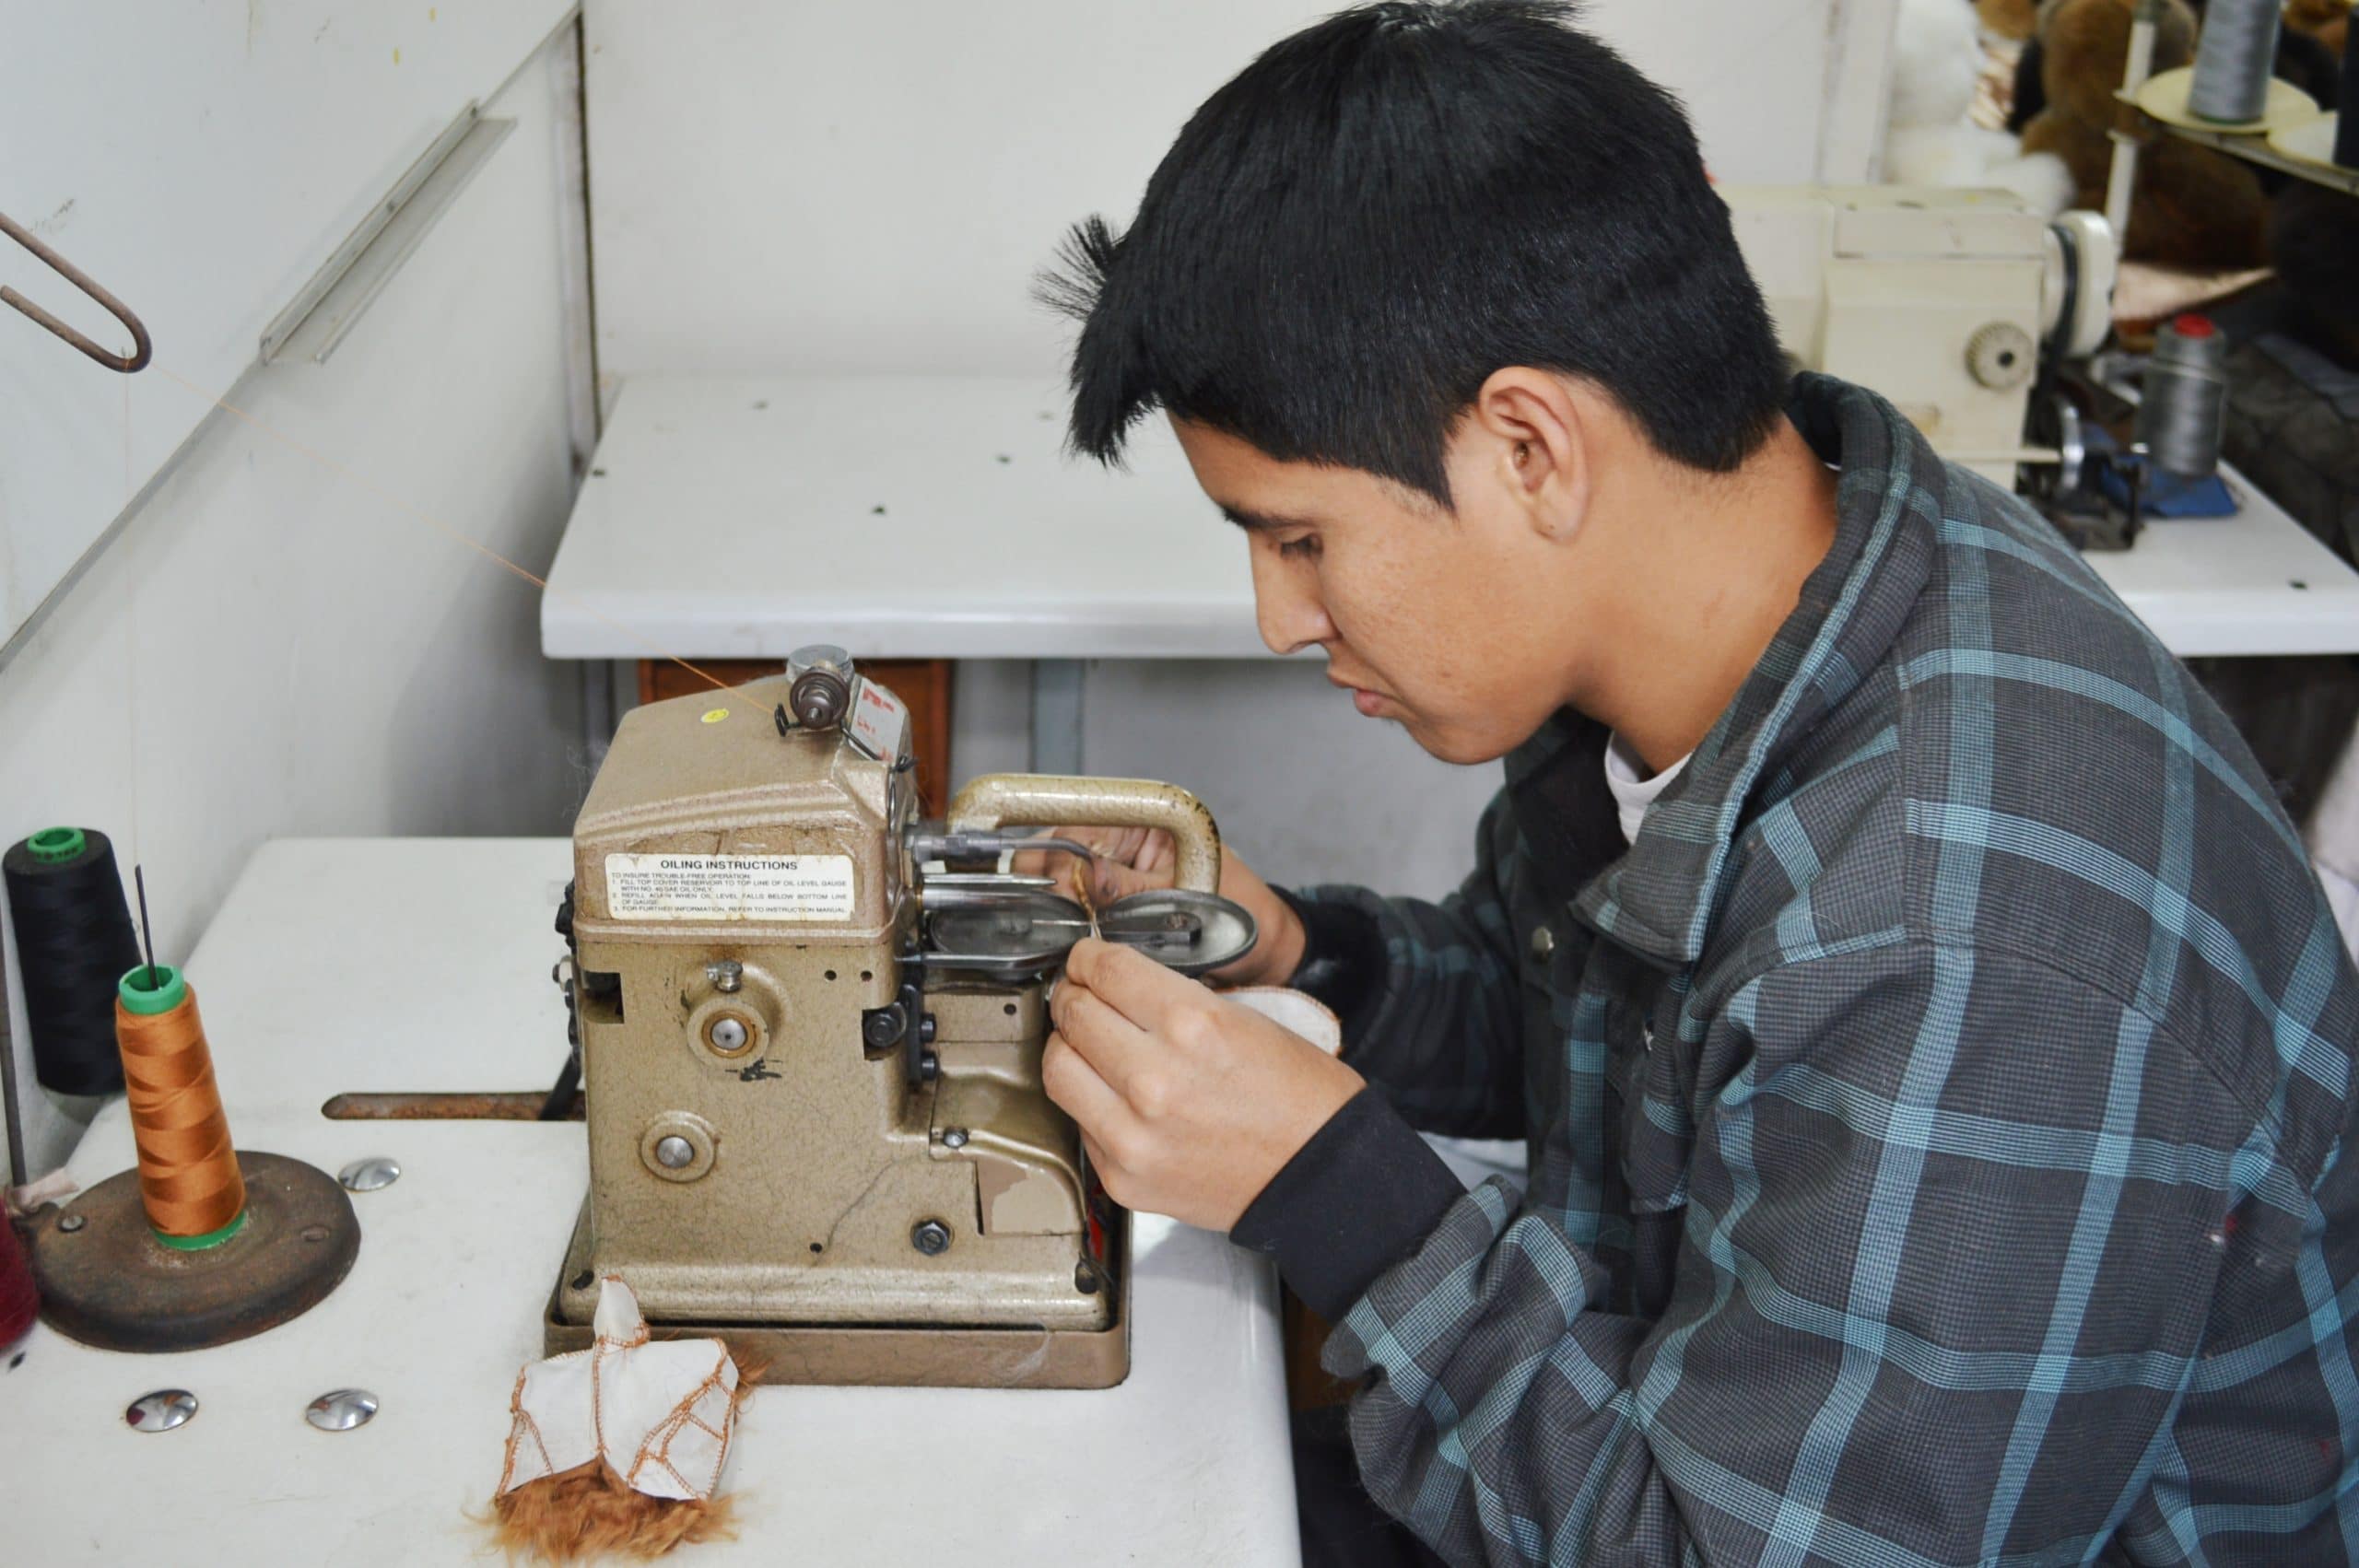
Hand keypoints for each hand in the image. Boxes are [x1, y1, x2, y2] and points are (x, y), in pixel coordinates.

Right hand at [1012, 824, 1305, 987]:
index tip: (1030, 875)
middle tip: (1038, 913)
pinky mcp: (1121, 912)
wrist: (1270, 956)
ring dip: (1058, 908)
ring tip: (1050, 930)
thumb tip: (1083, 877)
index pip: (1082, 823)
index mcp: (1150, 824)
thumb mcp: (1188, 899)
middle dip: (1049, 882)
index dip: (1052, 849)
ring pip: (1070, 887)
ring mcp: (1124, 879)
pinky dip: (1072, 929)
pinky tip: (1062, 943)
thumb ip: (1133, 890)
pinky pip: (1085, 915)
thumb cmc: (1246, 917)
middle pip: (1065, 854)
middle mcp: (1132, 846)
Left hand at [1045, 937, 1362, 1230]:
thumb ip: (1173, 998)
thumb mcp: (1245, 1017)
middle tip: (1081, 995)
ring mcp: (1132, 1133)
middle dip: (1074, 995)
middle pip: (1073, 1013)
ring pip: (1057, 1068)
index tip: (1086, 960)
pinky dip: (1088, 1101)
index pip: (1104, 970)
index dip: (1087, 957)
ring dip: (1068, 1046)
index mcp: (1191, 1025)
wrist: (1319, 1175)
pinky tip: (1111, 1094)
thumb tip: (1118, 985)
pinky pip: (1078, 1121)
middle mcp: (1153, 1079)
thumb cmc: (1299, 1098)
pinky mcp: (1122, 1175)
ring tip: (1087, 1043)